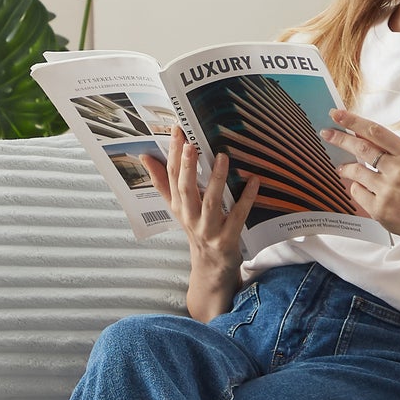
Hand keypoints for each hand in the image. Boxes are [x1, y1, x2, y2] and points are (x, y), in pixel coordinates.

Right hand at [139, 129, 261, 281]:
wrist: (210, 267)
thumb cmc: (196, 229)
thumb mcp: (178, 208)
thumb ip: (163, 182)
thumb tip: (145, 156)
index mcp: (178, 207)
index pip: (171, 177)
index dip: (172, 154)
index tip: (176, 131)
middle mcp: (190, 218)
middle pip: (186, 190)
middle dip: (187, 167)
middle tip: (191, 145)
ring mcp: (209, 230)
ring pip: (211, 203)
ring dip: (217, 179)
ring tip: (222, 156)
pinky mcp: (227, 239)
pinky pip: (238, 216)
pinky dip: (246, 198)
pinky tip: (254, 181)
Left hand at [321, 108, 399, 239]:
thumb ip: (388, 149)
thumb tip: (357, 133)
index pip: (376, 132)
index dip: (354, 121)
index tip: (338, 114)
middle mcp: (398, 171)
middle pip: (362, 148)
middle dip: (340, 139)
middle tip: (326, 133)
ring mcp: (388, 191)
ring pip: (355, 171)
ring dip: (345, 168)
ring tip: (342, 167)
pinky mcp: (378, 209)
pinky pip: (356, 191)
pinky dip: (357, 188)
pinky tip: (365, 190)